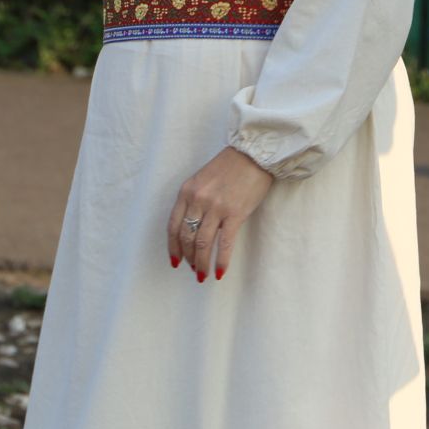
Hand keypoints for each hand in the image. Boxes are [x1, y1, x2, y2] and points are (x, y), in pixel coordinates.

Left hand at [166, 146, 273, 282]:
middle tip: (193, 269)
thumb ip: (195, 200)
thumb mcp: (204, 179)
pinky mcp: (235, 213)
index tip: (175, 260)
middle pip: (187, 237)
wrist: (255, 153)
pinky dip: (220, 260)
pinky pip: (224, 243)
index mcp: (187, 191)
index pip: (173, 226)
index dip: (173, 247)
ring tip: (203, 275)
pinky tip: (219, 272)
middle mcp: (198, 200)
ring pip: (202, 243)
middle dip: (188, 257)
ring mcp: (216, 207)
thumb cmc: (231, 165)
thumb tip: (195, 228)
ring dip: (201, 263)